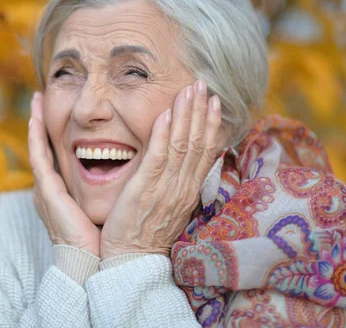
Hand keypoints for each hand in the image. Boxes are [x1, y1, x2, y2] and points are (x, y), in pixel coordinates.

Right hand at [28, 91, 100, 256]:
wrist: (90, 262)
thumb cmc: (103, 237)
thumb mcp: (105, 205)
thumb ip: (110, 188)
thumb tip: (131, 172)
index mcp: (66, 191)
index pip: (61, 155)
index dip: (59, 133)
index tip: (63, 113)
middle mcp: (52, 188)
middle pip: (46, 148)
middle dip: (42, 123)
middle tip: (41, 99)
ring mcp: (46, 189)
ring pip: (39, 148)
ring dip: (37, 123)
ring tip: (36, 100)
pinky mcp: (46, 192)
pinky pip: (38, 158)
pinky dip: (35, 138)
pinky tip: (35, 119)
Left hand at [100, 80, 226, 259]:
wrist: (132, 260)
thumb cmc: (146, 233)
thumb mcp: (170, 206)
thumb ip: (177, 183)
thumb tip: (182, 163)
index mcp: (188, 190)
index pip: (205, 151)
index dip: (210, 124)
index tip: (213, 102)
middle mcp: (182, 186)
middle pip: (197, 142)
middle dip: (200, 111)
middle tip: (203, 84)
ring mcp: (166, 188)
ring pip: (182, 145)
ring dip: (186, 114)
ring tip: (190, 89)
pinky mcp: (145, 189)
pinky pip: (158, 158)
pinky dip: (163, 134)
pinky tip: (166, 114)